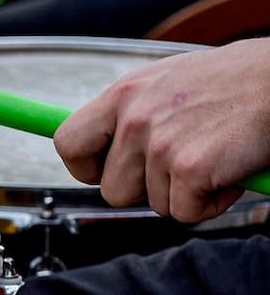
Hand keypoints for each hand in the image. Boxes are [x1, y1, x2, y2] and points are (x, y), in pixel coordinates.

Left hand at [54, 39, 269, 222]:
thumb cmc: (227, 83)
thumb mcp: (162, 84)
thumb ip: (130, 112)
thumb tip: (104, 147)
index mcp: (121, 94)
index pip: (68, 143)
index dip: (86, 168)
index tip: (107, 171)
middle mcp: (133, 118)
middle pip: (112, 190)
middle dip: (146, 190)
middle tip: (178, 168)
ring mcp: (159, 143)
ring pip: (153, 204)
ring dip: (182, 194)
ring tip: (208, 162)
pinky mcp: (188, 168)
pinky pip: (184, 212)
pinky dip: (209, 204)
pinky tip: (225, 175)